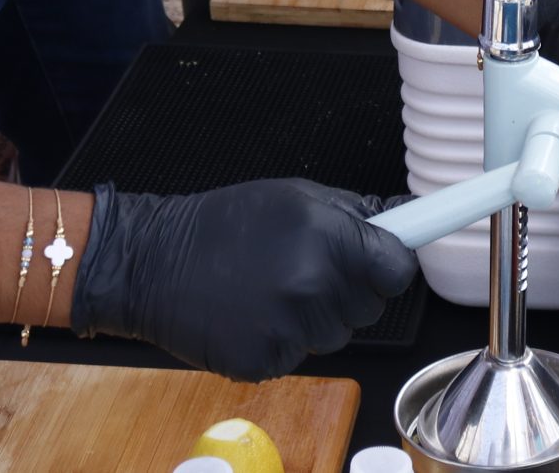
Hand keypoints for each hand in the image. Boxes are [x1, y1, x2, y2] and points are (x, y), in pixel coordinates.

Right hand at [70, 180, 417, 380]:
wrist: (152, 262)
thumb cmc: (224, 224)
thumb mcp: (292, 196)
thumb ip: (352, 213)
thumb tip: (406, 217)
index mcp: (326, 236)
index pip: (398, 269)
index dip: (392, 267)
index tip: (383, 265)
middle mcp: (312, 283)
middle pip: (371, 306)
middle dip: (349, 290)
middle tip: (306, 269)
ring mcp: (288, 327)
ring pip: (337, 335)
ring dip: (316, 318)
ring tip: (273, 289)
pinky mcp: (264, 361)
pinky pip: (300, 356)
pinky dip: (282, 341)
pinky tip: (253, 314)